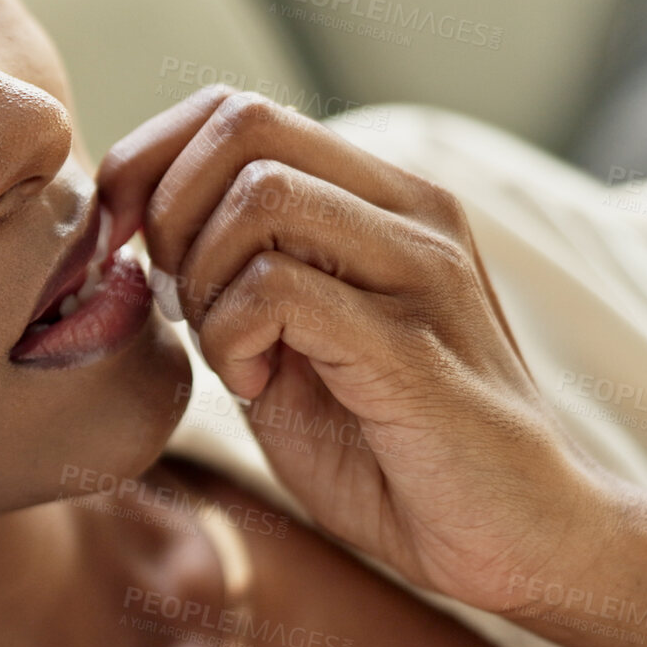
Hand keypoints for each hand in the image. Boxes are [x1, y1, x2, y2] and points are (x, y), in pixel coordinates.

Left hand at [96, 86, 605, 612]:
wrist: (522, 538)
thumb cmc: (395, 448)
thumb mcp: (292, 342)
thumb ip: (234, 275)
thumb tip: (135, 221)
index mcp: (382, 197)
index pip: (237, 107)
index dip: (152, 159)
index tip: (125, 240)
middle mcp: (411, 209)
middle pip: (242, 123)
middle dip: (169, 210)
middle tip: (177, 299)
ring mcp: (420, 267)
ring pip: (257, 195)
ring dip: (204, 279)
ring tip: (230, 350)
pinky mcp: (412, 341)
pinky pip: (275, 287)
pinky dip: (231, 336)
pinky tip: (255, 384)